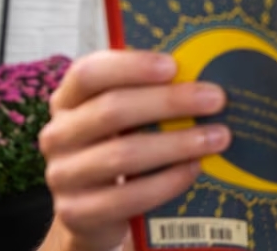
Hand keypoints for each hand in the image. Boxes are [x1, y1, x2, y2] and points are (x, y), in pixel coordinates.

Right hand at [37, 51, 231, 250]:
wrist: (94, 210)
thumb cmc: (118, 146)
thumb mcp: (125, 116)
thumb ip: (149, 93)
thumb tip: (205, 73)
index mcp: (68, 99)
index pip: (89, 73)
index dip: (130, 66)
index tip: (173, 66)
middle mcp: (59, 134)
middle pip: (112, 110)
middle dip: (169, 102)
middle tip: (215, 99)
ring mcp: (64, 175)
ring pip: (122, 154)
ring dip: (177, 143)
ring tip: (217, 137)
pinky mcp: (78, 212)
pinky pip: (128, 197)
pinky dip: (166, 182)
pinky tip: (194, 169)